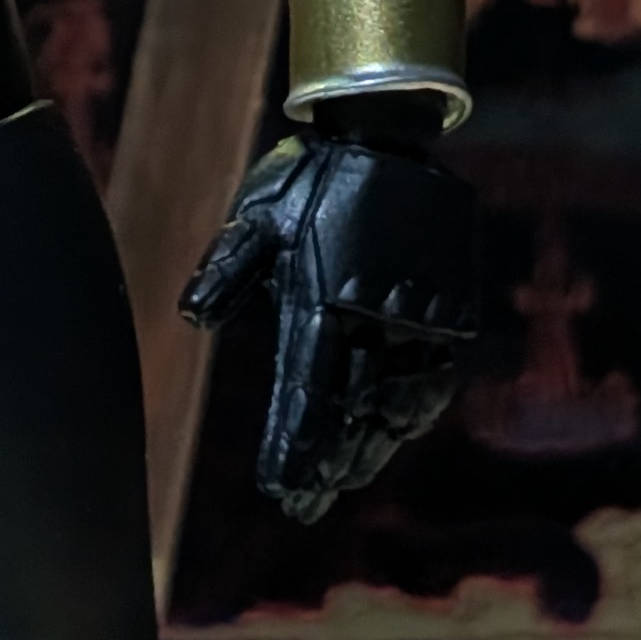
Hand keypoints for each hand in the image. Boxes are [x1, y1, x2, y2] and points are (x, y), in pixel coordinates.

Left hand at [180, 125, 480, 526]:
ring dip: (369, 448)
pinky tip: (395, 433)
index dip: (296, 448)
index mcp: (321, 301)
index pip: (307, 396)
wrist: (387, 136)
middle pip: (351, 414)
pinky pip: (434, 378)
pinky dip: (413, 412)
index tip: (281, 488)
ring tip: (344, 479)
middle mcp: (372, 319)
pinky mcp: (448, 311)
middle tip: (306, 503)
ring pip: (396, 406)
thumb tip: (192, 318)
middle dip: (328, 464)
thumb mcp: (257, 216)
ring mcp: (416, 318)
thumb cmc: (308, 176)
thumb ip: (229, 269)